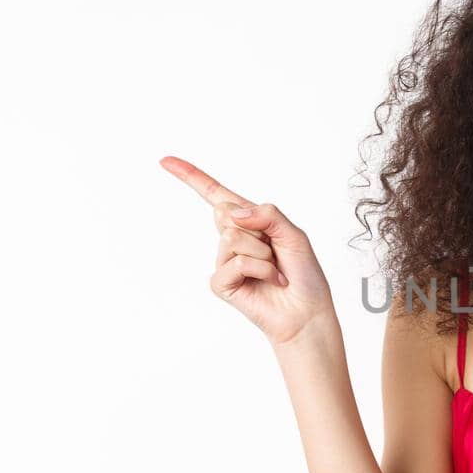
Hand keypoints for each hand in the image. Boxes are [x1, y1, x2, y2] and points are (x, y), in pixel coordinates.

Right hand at [159, 155, 335, 345]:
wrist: (307, 312)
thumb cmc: (303, 274)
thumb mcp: (294, 234)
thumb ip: (268, 214)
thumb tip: (232, 212)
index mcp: (248, 222)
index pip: (215, 196)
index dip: (191, 177)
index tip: (165, 160)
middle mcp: (232, 239)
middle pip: (227, 212)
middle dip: (259, 229)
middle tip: (276, 252)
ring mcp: (224, 261)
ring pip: (232, 237)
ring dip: (263, 252)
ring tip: (274, 269)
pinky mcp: (221, 283)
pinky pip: (236, 262)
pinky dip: (260, 269)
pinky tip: (269, 281)